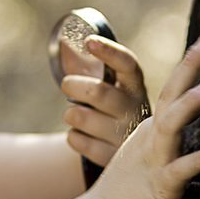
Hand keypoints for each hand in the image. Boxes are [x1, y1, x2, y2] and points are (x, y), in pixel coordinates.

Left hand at [60, 35, 150, 167]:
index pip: (127, 64)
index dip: (109, 52)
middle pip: (97, 92)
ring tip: (77, 114)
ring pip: (81, 117)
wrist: (130, 152)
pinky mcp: (113, 157)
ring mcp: (126, 136)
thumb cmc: (113, 108)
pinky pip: (77, 141)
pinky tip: (84, 136)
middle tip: (67, 85)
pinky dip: (73, 136)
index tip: (88, 42)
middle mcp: (136, 108)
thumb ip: (93, 67)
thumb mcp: (113, 87)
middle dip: (73, 85)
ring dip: (70, 113)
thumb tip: (64, 42)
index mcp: (135, 85)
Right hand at [89, 35, 199, 198]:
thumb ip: (165, 133)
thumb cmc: (130, 185)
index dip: (190, 64)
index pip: (174, 89)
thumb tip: (178, 116)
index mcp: (154, 127)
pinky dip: (198, 160)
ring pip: (172, 125)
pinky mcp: (160, 184)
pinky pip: (181, 170)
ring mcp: (156, 158)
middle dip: (190, 67)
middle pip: (173, 95)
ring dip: (190, 104)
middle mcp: (154, 136)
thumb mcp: (149, 151)